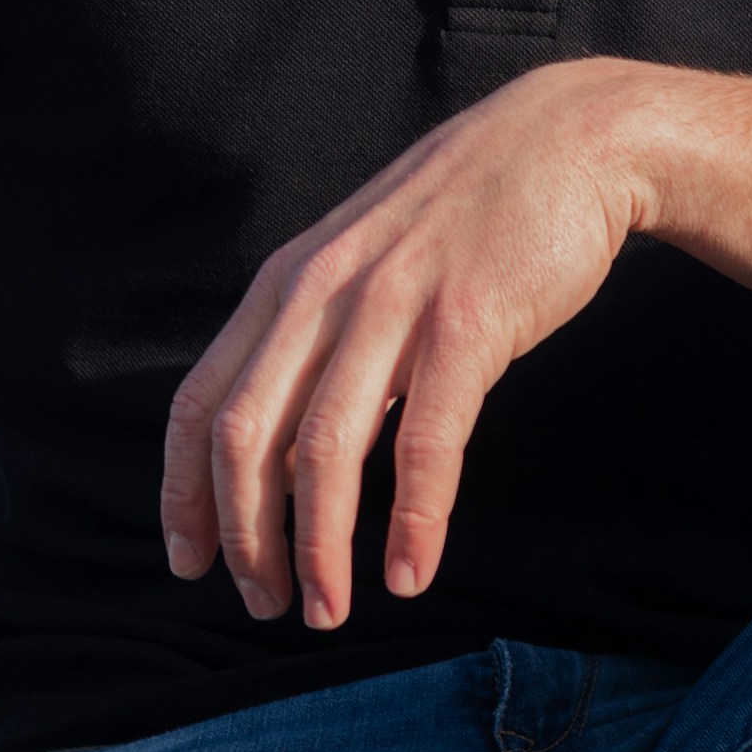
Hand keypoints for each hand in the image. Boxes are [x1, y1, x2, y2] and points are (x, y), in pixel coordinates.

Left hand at [160, 57, 651, 628]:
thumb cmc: (463, 215)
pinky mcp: (467, 322)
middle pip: (246, 438)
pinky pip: (424, 440)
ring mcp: (393, 304)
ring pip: (324, 450)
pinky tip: (411, 572)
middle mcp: (322, 292)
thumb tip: (278, 443)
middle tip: (270, 608)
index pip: (200, 403)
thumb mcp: (361, 261)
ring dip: (319, 549)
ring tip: (329, 611)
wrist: (567, 140)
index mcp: (286, 282)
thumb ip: (316, 336)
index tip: (189, 565)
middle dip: (246, 539)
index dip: (184, 495)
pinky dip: (412, 519)